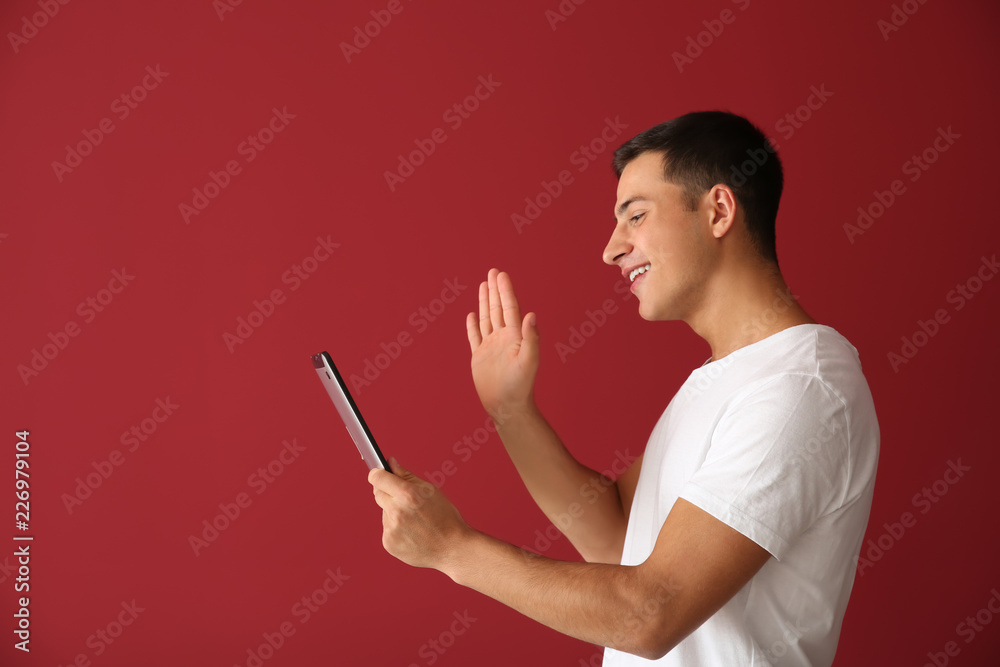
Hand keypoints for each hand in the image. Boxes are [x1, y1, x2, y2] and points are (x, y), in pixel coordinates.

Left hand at [368, 458, 471, 572]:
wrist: (452, 547)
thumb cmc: (445, 517)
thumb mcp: (429, 490)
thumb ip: (406, 475)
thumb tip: (390, 463)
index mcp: (407, 494)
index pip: (377, 478)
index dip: (378, 474)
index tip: (379, 474)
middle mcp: (396, 511)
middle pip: (378, 494)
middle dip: (388, 492)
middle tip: (406, 499)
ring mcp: (391, 529)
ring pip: (384, 512)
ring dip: (394, 512)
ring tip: (414, 520)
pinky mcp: (389, 543)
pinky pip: (387, 529)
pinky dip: (396, 529)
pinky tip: (412, 532)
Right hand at [465, 268, 539, 417]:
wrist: (506, 406)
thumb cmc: (520, 386)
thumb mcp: (529, 361)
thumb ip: (531, 338)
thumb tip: (531, 314)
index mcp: (515, 336)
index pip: (509, 308)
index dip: (505, 290)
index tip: (501, 275)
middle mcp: (503, 338)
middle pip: (498, 308)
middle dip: (495, 290)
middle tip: (493, 271)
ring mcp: (490, 347)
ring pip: (486, 318)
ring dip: (485, 302)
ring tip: (483, 285)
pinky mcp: (479, 357)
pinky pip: (474, 337)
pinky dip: (472, 325)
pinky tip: (472, 315)